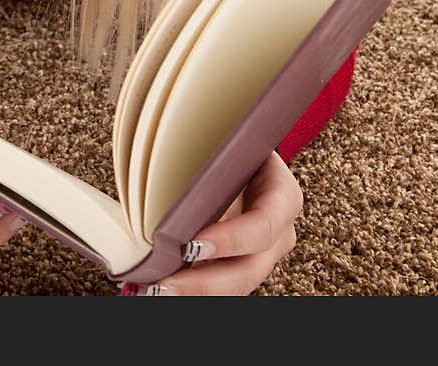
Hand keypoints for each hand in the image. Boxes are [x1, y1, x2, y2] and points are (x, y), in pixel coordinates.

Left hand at [136, 150, 302, 294]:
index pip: (262, 226)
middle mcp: (278, 234)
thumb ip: (210, 165)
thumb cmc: (233, 144)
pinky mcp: (241, 266)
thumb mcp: (230, 148)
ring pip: (232, 287)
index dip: (231, 240)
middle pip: (247, 271)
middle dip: (203, 284)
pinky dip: (190, 291)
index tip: (191, 245)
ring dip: (193, 293)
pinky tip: (158, 288)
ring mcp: (261, 255)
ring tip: (154, 291)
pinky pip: (220, 287)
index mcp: (283, 197)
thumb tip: (162, 180)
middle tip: (164, 286)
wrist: (244, 155)